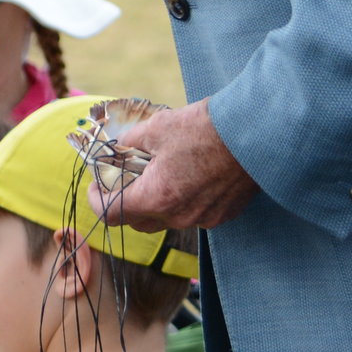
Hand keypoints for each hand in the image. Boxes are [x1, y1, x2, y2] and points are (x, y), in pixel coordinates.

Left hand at [93, 99, 256, 230]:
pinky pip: (192, 215)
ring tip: (158, 173)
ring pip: (166, 219)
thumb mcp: (155, 128)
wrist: (254, 133)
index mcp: (156, 197)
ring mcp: (203, 220)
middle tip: (124, 178)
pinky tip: (188, 176)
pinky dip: (183, 201)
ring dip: (156, 202)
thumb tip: (118, 148)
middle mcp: (178, 217)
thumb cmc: (204, 129)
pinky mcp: (223, 215)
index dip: (97, 200)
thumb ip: (130, 143)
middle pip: (137, 222)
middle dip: (125, 202)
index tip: (96, 185)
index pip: (111, 215)